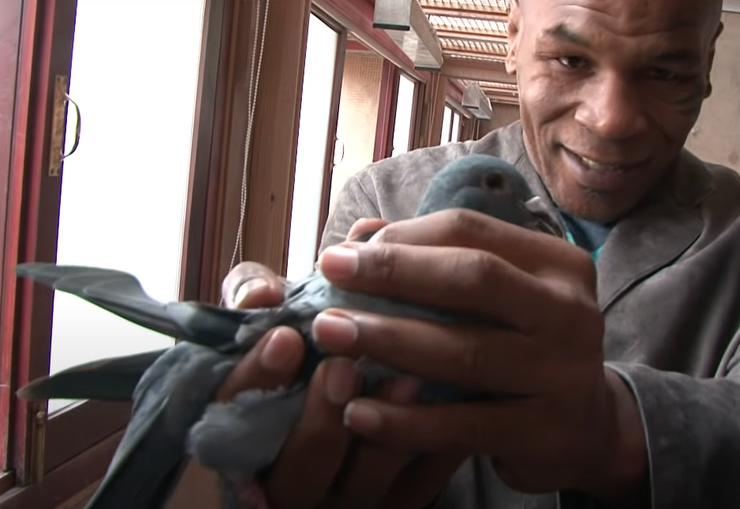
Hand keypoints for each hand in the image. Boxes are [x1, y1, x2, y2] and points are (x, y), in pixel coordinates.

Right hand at [214, 218, 465, 508]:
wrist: (353, 411)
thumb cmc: (307, 350)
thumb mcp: (275, 321)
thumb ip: (254, 298)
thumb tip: (259, 293)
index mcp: (246, 432)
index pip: (237, 415)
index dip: (259, 379)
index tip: (285, 337)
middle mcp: (293, 478)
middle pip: (300, 468)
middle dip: (320, 420)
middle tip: (342, 368)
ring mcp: (349, 498)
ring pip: (364, 484)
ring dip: (387, 435)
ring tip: (408, 381)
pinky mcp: (401, 499)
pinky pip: (423, 482)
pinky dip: (440, 443)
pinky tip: (459, 400)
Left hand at [309, 209, 648, 503]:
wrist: (588, 427)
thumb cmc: (524, 348)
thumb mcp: (497, 299)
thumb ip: (436, 263)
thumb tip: (361, 235)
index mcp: (555, 263)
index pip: (470, 231)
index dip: (401, 238)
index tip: (340, 254)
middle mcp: (569, 311)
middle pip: (473, 279)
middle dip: (393, 274)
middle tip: (329, 278)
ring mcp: (563, 372)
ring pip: (467, 351)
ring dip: (390, 340)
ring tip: (331, 338)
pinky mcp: (545, 431)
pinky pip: (464, 424)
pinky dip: (406, 422)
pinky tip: (358, 415)